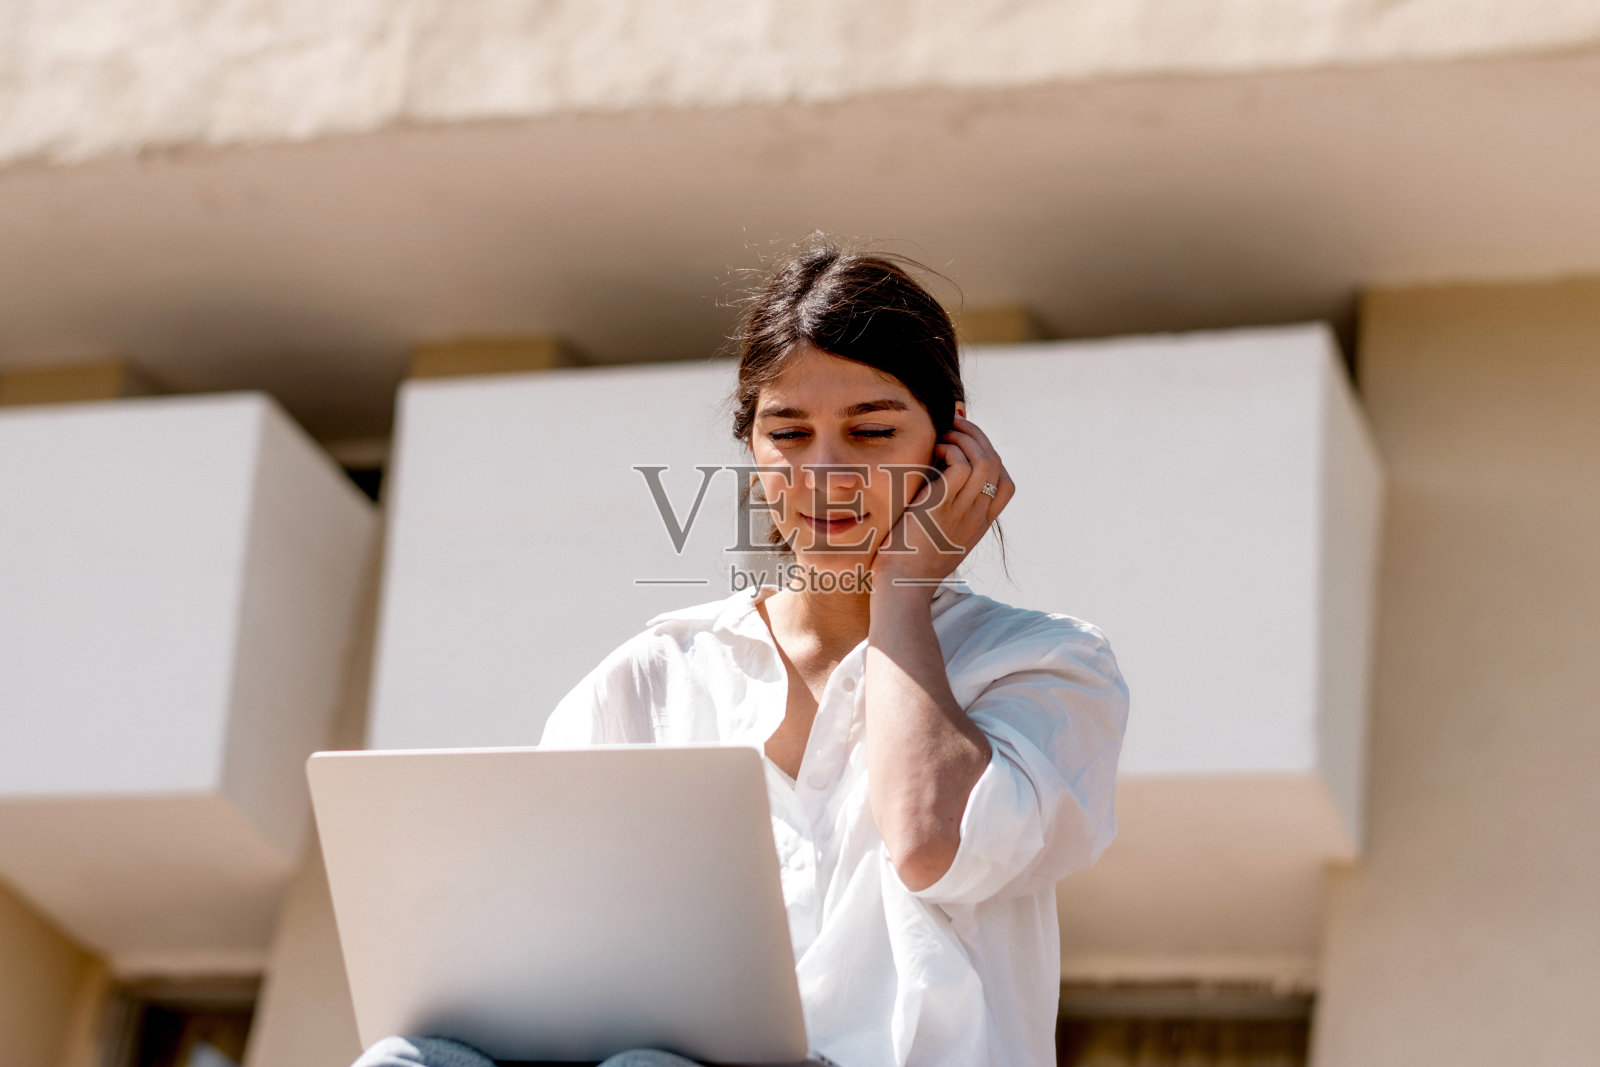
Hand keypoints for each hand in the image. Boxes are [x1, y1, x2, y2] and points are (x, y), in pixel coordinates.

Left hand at [869, 411, 1014, 590]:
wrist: (901, 588)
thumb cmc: (910, 564)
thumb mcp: (937, 538)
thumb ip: (944, 514)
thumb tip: (934, 482)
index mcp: (979, 525)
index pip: (1006, 485)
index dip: (991, 458)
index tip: (967, 447)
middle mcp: (977, 516)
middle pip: (997, 464)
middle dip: (978, 437)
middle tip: (955, 425)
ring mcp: (963, 511)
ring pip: (985, 460)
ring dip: (966, 438)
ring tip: (945, 435)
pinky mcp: (941, 507)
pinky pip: (962, 466)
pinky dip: (952, 451)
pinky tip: (935, 452)